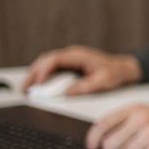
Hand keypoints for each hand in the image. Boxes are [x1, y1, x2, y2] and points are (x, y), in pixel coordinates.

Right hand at [21, 45, 140, 95]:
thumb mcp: (103, 81)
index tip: (38, 84)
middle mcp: (71, 55)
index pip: (54, 60)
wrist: (123, 68)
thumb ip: (85, 87)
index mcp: (78, 55)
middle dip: (33, 74)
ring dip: (35, 75)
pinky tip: (38, 86)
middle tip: (25, 89)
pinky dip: (42, 76)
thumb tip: (67, 93)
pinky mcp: (69, 65)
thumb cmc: (115, 73)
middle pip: (45, 60)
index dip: (44, 71)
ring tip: (27, 89)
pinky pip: (52, 69)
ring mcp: (69, 59)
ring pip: (46, 64)